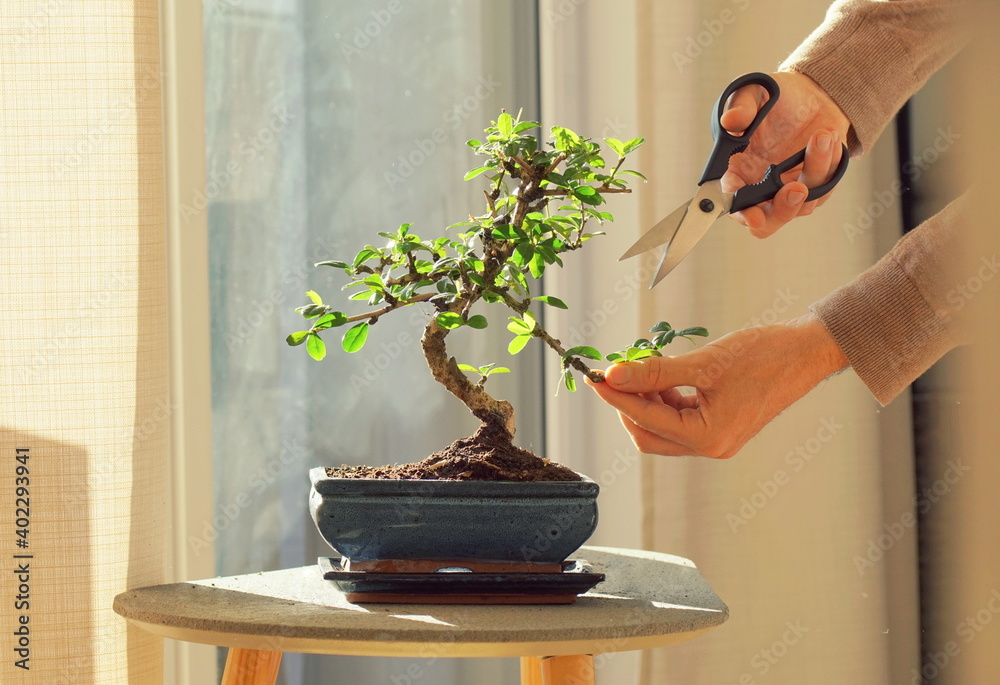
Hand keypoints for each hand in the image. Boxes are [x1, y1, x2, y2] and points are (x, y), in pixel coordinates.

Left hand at [586, 313, 848, 457]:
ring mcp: (715, 438)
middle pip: (649, 433)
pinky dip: (664, 397)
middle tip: (612, 373)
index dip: (616, 397)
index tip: (595, 376)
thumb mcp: (704, 363)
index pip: (646, 419)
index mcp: (708, 437)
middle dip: (627, 404)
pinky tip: (659, 373)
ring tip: (638, 367)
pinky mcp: (719, 424)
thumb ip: (656, 371)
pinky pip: (679, 417)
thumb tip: (615, 375)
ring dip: (645, 399)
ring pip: (662, 426)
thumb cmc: (764, 356)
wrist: (805, 352)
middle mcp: (711, 445)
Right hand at [721, 71, 850, 237]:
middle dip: (780, 212)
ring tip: (822, 135)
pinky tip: (829, 139)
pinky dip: (830, 165)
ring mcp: (788, 190)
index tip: (751, 211)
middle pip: (765, 223)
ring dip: (815, 170)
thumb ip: (741, 105)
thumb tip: (731, 121)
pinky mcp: (815, 188)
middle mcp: (760, 188)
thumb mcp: (756, 92)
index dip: (739, 209)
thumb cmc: (779, 97)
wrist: (816, 95)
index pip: (731, 200)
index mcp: (738, 170)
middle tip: (796, 189)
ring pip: (800, 206)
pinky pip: (825, 190)